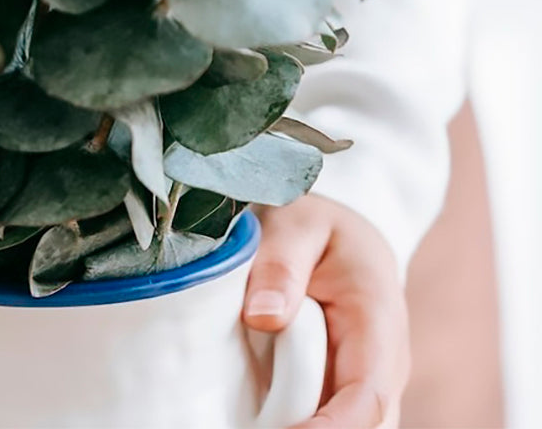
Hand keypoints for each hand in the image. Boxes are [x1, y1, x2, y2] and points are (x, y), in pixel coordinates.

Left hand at [243, 195, 409, 428]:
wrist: (343, 233)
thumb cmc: (319, 226)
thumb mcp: (296, 223)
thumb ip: (280, 265)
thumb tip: (262, 318)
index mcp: (377, 322)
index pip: (367, 397)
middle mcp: (384, 367)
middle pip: (361, 428)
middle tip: (252, 424)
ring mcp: (366, 385)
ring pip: (347, 428)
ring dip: (298, 425)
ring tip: (248, 418)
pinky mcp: (343, 393)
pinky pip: (325, 422)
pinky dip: (294, 425)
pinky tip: (252, 418)